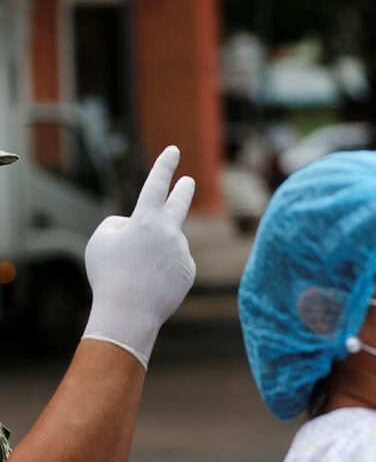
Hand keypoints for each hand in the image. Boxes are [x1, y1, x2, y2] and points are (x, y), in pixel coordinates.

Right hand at [81, 146, 196, 367]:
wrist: (129, 311)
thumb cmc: (109, 274)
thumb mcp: (100, 241)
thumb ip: (120, 224)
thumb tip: (138, 225)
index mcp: (147, 219)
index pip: (156, 185)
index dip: (164, 166)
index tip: (174, 150)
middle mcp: (170, 231)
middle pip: (179, 204)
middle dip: (183, 190)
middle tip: (189, 181)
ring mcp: (182, 251)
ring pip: (164, 247)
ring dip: (151, 257)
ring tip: (135, 275)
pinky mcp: (188, 270)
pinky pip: (172, 265)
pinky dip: (161, 273)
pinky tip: (150, 285)